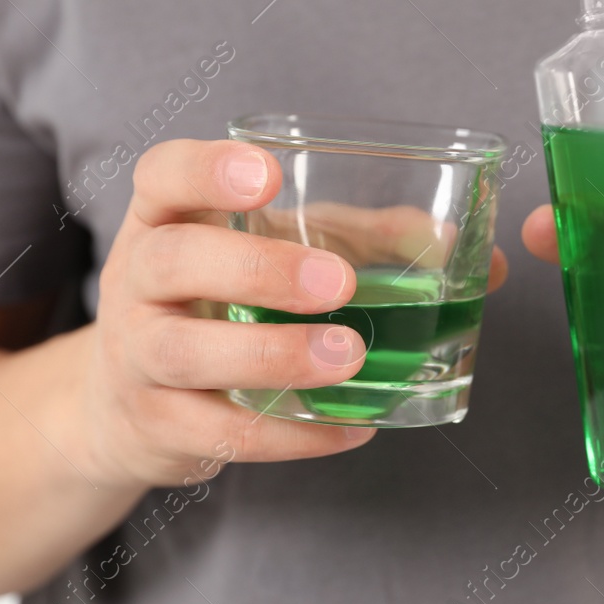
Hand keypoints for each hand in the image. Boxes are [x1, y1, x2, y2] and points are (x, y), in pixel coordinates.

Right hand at [76, 138, 506, 489]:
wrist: (128, 403)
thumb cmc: (227, 301)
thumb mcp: (284, 251)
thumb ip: (368, 239)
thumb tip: (475, 252)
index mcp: (167, 218)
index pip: (163, 174)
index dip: (207, 170)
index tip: (267, 175)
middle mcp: (137, 280)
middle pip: (172, 261)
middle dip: (257, 270)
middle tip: (340, 283)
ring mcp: (137, 356)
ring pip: (183, 352)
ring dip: (272, 355)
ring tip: (349, 357)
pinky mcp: (156, 425)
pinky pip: (217, 431)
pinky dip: (290, 433)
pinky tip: (351, 426)